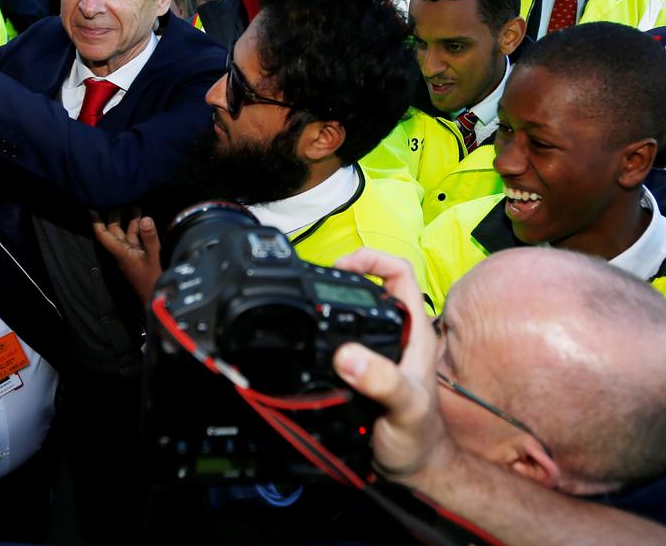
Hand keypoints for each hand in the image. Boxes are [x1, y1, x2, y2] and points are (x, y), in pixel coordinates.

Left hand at [91, 211, 161, 303]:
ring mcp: (132, 254)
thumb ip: (149, 238)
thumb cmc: (153, 280)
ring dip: (130, 220)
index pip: (103, 234)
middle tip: (118, 198)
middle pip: (114, 231)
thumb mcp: (153, 258)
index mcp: (120, 252)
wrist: (159, 298)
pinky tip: (145, 220)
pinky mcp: (140, 256)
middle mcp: (123, 252)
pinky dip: (140, 229)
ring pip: (127, 234)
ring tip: (135, 204)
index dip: (96, 221)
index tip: (92, 207)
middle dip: (114, 215)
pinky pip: (137, 239)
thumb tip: (145, 218)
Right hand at [331, 249, 453, 485]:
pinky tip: (309, 337)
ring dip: (332, 301)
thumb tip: (348, 355)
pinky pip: (342, 335)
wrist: (414, 467)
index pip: (399, 272)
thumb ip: (381, 381)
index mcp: (415, 331)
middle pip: (372, 284)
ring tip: (308, 301)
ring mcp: (380, 349)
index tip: (340, 266)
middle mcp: (397, 334)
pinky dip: (324, 330)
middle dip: (343, 276)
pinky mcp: (362, 365)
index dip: (371, 259)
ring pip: (355, 309)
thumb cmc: (419, 440)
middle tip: (314, 281)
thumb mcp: (404, 408)